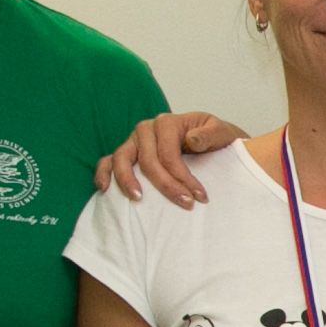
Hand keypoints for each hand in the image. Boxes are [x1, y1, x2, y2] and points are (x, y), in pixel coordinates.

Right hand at [94, 110, 246, 208]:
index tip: (200, 197)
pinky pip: (109, 161)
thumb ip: (210, 133)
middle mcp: (147, 129)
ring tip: (137, 199)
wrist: (211, 140)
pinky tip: (105, 189)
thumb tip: (192, 139)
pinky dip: (104, 173)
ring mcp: (134, 140)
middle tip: (185, 204)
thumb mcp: (221, 132)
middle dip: (166, 185)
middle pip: (148, 160)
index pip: (169, 154)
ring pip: (122, 158)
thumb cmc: (214, 138)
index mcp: (167, 122)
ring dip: (127, 180)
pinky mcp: (128, 152)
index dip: (183, 177)